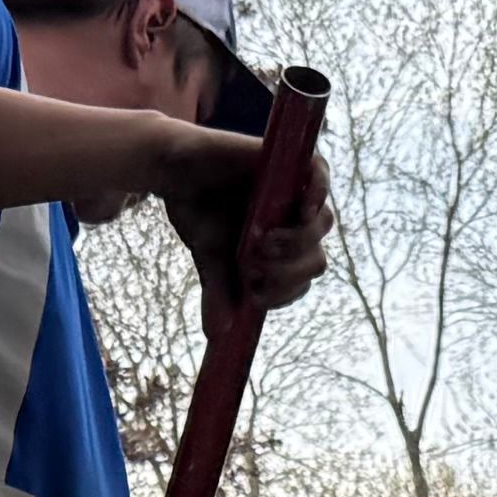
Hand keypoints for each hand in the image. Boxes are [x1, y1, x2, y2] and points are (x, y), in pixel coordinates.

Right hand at [161, 126, 330, 310]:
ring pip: (321, 224)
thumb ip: (220, 293)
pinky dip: (318, 193)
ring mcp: (296, 192)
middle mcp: (295, 222)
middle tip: (251, 266)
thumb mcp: (210, 261)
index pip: (303, 280)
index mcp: (284, 249)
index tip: (254, 294)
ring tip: (260, 242)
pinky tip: (302, 209)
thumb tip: (217, 335)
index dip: (284, 292)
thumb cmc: (197, 214)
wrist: (175, 171)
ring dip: (296, 242)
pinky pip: (321, 175)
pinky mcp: (291, 162)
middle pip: (317, 259)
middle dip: (288, 273)